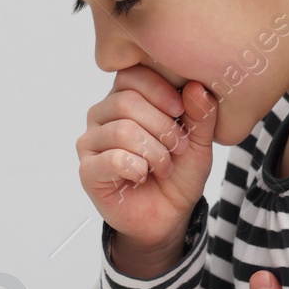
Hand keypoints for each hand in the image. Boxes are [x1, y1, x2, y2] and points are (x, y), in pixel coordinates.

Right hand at [77, 65, 217, 250]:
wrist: (168, 215)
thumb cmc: (179, 172)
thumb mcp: (199, 141)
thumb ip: (201, 114)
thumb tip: (196, 87)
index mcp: (127, 96)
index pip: (132, 73)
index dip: (159, 90)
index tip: (180, 111)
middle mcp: (104, 114)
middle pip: (126, 101)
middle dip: (161, 126)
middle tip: (178, 147)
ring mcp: (92, 141)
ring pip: (121, 130)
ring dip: (153, 152)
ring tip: (165, 167)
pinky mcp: (88, 170)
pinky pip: (110, 159)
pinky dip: (136, 168)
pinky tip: (143, 176)